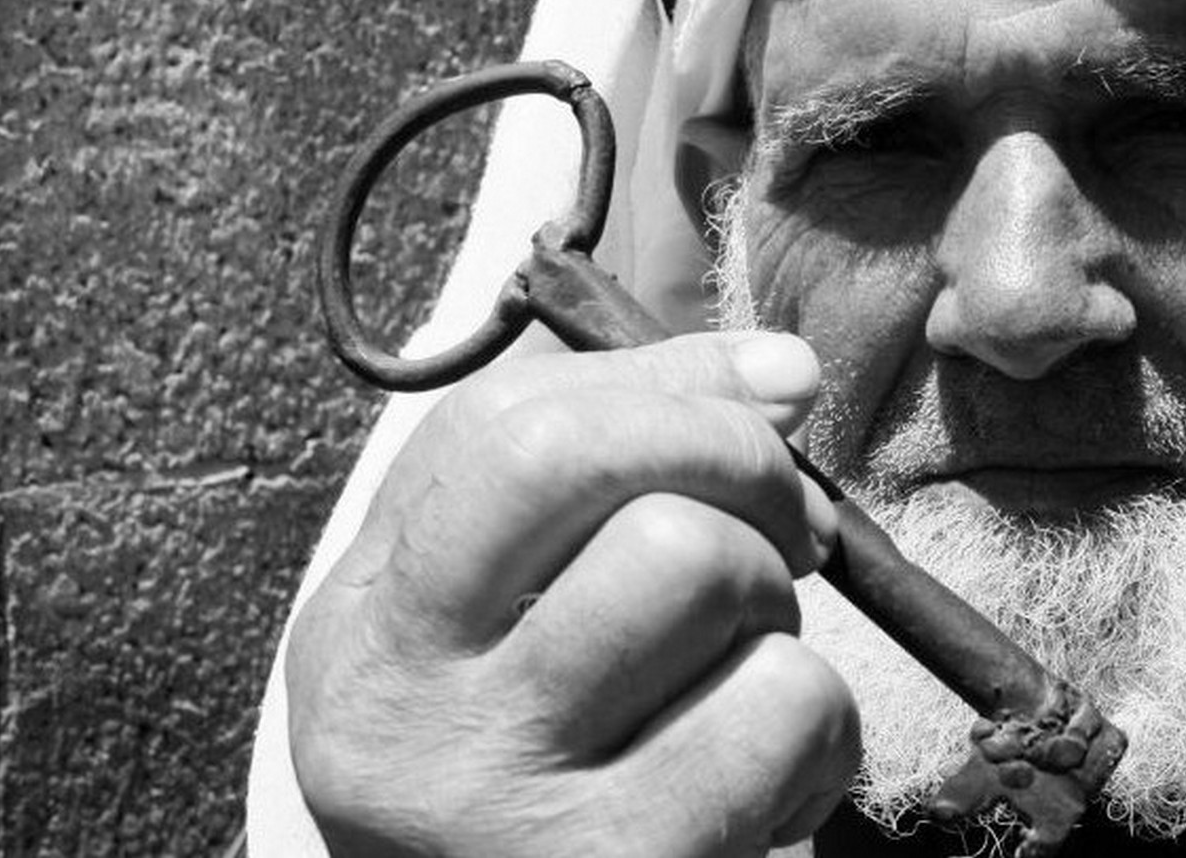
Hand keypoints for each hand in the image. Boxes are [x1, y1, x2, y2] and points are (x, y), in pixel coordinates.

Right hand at [285, 332, 859, 856]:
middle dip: (750, 498)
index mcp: (367, 626)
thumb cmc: (526, 749)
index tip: (770, 402)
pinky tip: (763, 779)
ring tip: (736, 671)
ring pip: (720, 590)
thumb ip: (600, 452)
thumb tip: (778, 371)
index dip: (678, 390)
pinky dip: (819, 730)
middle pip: (642, 510)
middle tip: (765, 549)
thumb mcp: (495, 603)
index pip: (516, 436)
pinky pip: (790, 712)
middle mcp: (412, 728)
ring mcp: (517, 822)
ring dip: (780, 616)